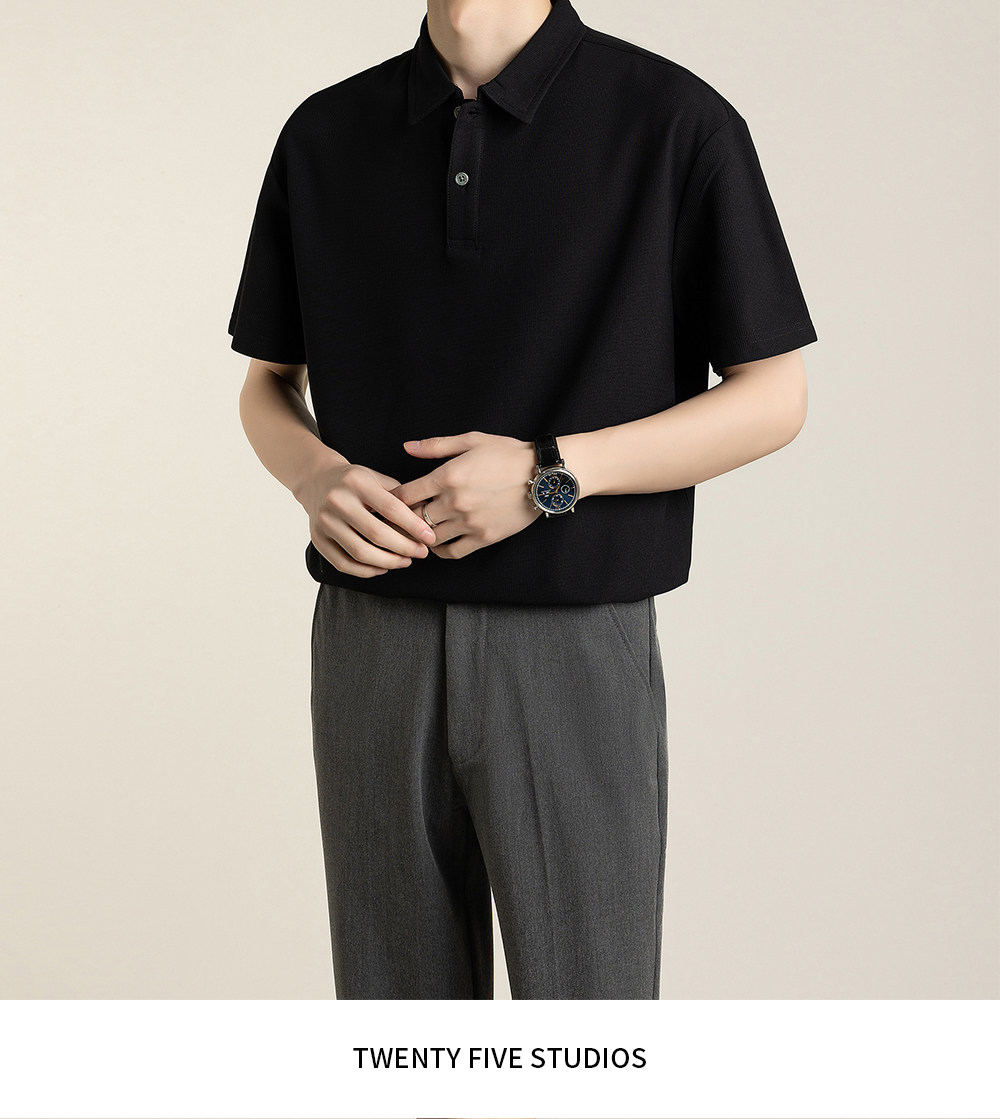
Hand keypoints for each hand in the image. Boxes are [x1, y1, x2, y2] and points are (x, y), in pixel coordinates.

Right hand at [297, 456, 435, 577]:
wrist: (316, 480)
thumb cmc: (355, 481)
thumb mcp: (377, 478)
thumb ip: (400, 496)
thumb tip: (428, 518)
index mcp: (356, 482)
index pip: (391, 508)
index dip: (413, 526)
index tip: (430, 538)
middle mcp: (337, 501)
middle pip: (376, 534)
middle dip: (405, 548)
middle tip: (421, 553)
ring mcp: (324, 522)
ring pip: (361, 553)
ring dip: (388, 562)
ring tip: (405, 561)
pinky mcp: (317, 540)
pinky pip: (344, 564)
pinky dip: (366, 571)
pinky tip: (383, 568)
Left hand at [391, 431, 539, 558]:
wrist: (542, 476)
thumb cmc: (507, 454)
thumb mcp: (471, 441)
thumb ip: (436, 446)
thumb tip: (407, 447)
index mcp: (448, 476)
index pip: (405, 495)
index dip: (393, 499)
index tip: (391, 501)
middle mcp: (455, 502)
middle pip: (414, 518)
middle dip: (405, 518)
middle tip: (400, 519)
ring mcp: (469, 522)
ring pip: (431, 538)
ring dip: (422, 535)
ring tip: (420, 531)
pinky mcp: (484, 538)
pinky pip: (452, 552)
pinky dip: (441, 550)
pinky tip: (440, 542)